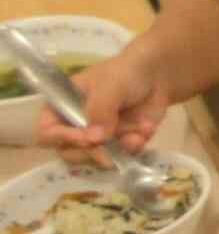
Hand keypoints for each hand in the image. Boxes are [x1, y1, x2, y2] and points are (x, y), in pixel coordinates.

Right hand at [33, 50, 175, 166]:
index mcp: (62, 108)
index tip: (86, 139)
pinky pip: (124, 156)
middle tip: (110, 148)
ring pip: (98, 159)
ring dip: (119, 148)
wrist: (155, 75)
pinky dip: (136, 146)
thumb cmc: (124, 74)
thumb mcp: (109, 87)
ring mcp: (98, 138)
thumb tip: (94, 140)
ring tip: (138, 130)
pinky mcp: (120, 144)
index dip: (63, 139)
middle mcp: (75, 127)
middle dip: (92, 153)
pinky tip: (146, 128)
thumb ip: (99, 111)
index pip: (48, 132)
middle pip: (70, 153)